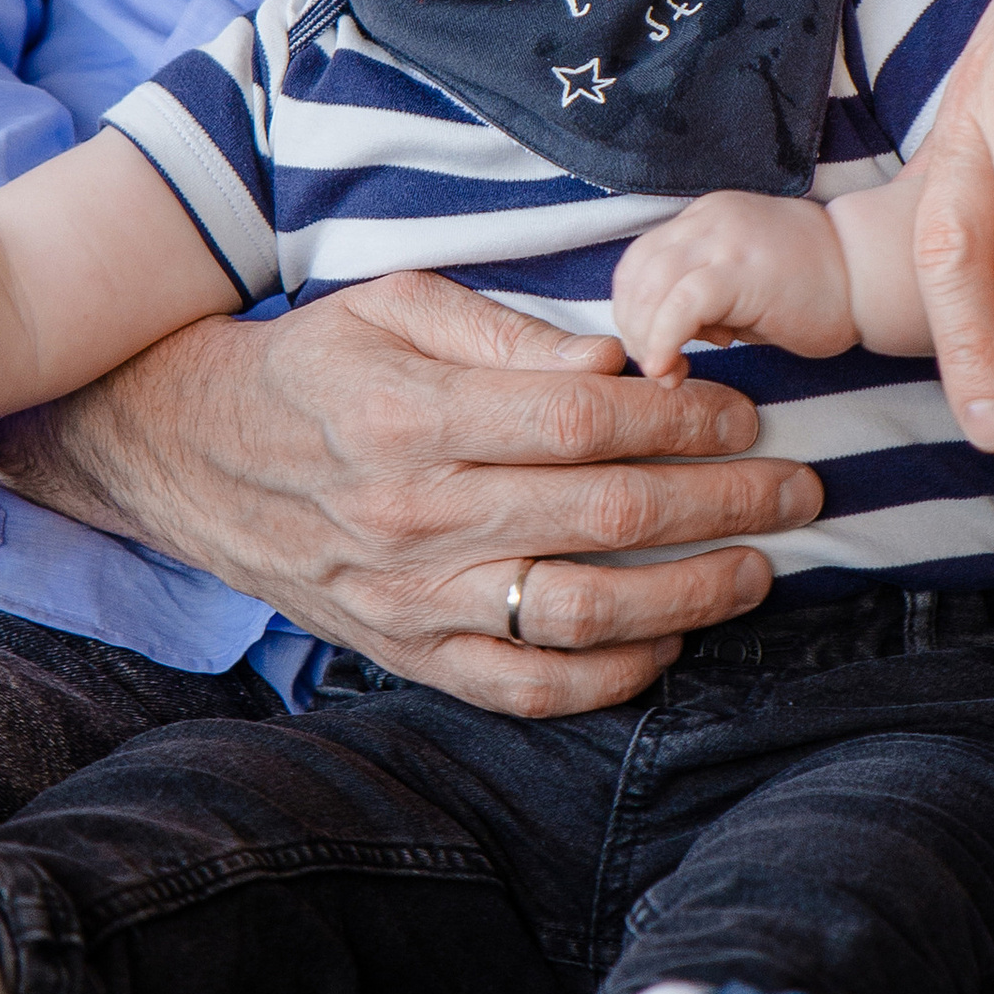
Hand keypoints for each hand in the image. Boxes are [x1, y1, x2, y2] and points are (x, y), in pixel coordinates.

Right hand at [0, 266, 824, 717]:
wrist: (196, 456)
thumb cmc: (316, 365)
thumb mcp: (397, 305)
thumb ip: (510, 336)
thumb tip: (620, 363)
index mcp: (415, 416)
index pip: (586, 422)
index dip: (684, 416)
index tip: (746, 408)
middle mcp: (415, 518)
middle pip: (605, 519)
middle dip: (723, 501)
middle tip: (797, 485)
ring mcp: (412, 602)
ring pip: (581, 615)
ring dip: (691, 595)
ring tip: (758, 568)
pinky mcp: (408, 656)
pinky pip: (527, 688)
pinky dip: (612, 677)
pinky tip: (670, 639)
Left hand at [611, 194, 856, 376]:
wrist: (871, 273)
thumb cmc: (815, 288)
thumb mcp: (743, 283)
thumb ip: (699, 298)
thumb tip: (665, 336)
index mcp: (706, 218)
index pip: (640, 260)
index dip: (633, 309)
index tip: (652, 348)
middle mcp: (708, 219)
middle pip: (636, 272)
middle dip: (634, 328)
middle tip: (657, 366)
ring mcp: (723, 239)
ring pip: (650, 286)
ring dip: (646, 338)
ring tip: (668, 370)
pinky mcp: (740, 269)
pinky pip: (680, 304)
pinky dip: (664, 340)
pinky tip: (673, 368)